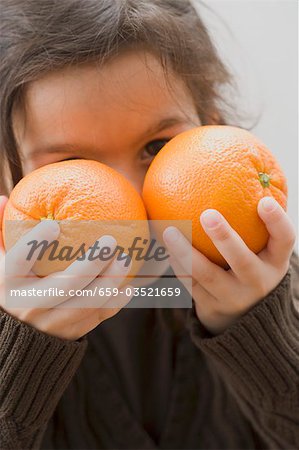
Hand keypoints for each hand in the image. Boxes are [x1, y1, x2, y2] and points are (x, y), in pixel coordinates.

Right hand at [0, 195, 132, 339]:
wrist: (18, 336)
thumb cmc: (13, 287)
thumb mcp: (0, 262)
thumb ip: (2, 232)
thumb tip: (3, 198)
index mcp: (9, 284)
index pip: (19, 262)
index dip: (35, 244)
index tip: (53, 226)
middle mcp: (30, 305)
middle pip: (65, 285)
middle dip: (91, 264)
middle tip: (110, 242)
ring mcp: (52, 323)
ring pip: (87, 303)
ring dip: (110, 281)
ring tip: (125, 260)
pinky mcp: (71, 333)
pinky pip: (98, 316)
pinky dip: (115, 301)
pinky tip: (128, 285)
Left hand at [163, 196, 295, 334]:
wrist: (246, 318)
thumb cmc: (252, 267)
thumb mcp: (263, 251)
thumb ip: (254, 224)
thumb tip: (233, 175)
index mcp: (275, 262)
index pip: (284, 240)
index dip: (276, 222)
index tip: (264, 201)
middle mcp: (258, 282)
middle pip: (242, 261)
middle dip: (225, 238)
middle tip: (208, 214)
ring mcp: (233, 298)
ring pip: (207, 275)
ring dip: (186, 252)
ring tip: (169, 231)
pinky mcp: (211, 306)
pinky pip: (190, 283)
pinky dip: (177, 264)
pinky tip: (166, 248)